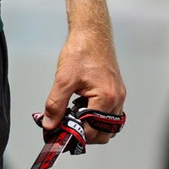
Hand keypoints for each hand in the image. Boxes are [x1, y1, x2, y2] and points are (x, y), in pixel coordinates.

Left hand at [40, 25, 125, 143]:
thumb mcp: (63, 79)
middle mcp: (116, 100)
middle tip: (63, 128)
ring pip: (107, 125)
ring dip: (90, 126)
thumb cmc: (80, 52)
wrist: (91, 34)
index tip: (57, 133)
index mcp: (106, 98)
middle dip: (83, 134)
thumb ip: (55, 104)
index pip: (92, 131)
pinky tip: (79, 108)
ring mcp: (118, 97)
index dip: (74, 134)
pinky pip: (108, 113)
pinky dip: (94, 116)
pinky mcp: (115, 92)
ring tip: (70, 117)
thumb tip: (50, 125)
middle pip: (103, 133)